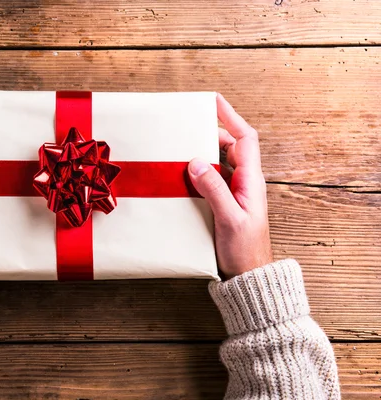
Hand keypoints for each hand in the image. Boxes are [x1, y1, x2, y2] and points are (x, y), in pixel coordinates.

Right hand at [188, 94, 272, 279]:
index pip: (244, 139)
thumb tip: (196, 161)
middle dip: (210, 132)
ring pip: (219, 162)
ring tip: (181, 146)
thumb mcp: (230, 219)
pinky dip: (198, 171)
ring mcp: (235, 192)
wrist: (249, 275)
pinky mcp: (224, 203)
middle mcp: (244, 182)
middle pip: (229, 146)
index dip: (231, 117)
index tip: (214, 101)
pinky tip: (182, 174)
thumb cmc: (245, 250)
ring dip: (202, 152)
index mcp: (251, 181)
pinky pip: (211, 179)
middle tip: (187, 125)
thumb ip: (215, 189)